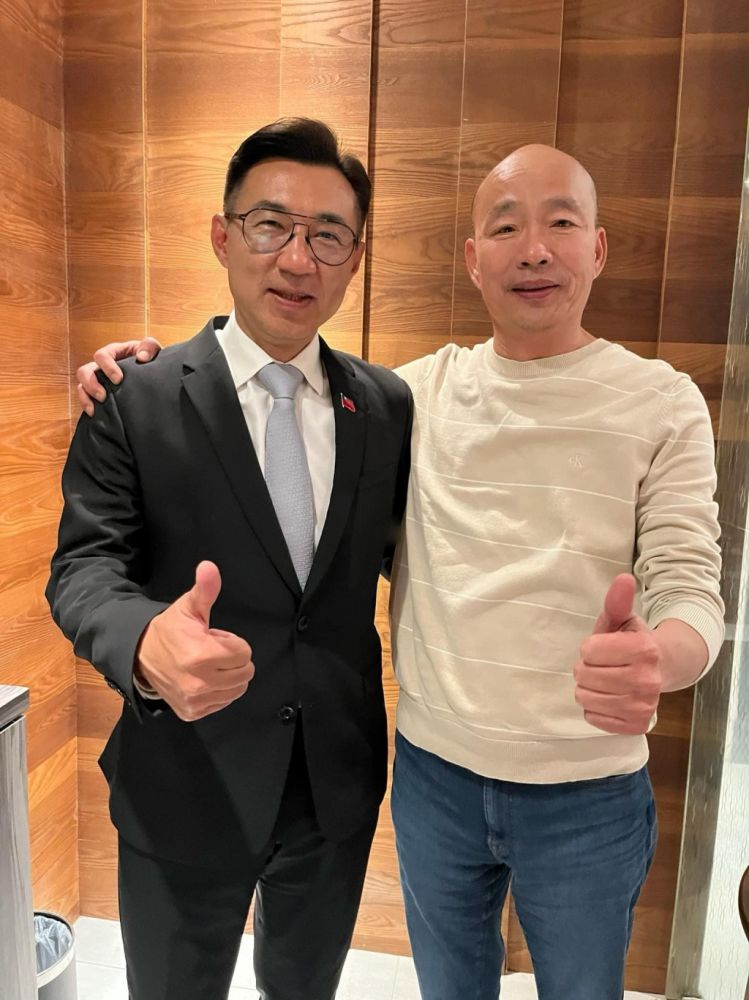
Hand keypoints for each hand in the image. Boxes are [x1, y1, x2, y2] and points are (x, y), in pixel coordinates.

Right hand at [76, 337, 161, 415]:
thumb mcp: (153, 350)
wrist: (155, 378)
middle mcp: (101, 366)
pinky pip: (85, 398)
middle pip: (85, 371)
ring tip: (96, 407)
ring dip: (86, 396)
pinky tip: (94, 413)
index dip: (107, 367)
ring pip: (82, 385)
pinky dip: (87, 405)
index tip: (119, 380)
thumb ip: (149, 347)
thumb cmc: (151, 361)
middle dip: (91, 384)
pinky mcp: (99, 393)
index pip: (101, 356)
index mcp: (113, 353)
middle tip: (103, 396)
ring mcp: (98, 380)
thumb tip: (141, 357)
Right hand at [136, 561, 253, 721]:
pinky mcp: (192, 712)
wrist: (141, 656)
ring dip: (228, 676)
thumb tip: (209, 566)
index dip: (232, 642)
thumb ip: (205, 589)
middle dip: (232, 659)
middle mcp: (199, 682)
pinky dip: (219, 691)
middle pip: (244, 672)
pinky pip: (223, 703)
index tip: (213, 637)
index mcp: (201, 655)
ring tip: (207, 664)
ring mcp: (195, 700)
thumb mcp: (189, 606)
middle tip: (211, 651)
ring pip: (237, 689)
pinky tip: (202, 678)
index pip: (244, 652)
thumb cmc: (170, 630)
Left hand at [573, 574, 661, 734]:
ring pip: (586, 698)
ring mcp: (643, 706)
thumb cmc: (634, 641)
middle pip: (584, 676)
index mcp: (644, 649)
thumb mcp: (624, 618)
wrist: (665, 668)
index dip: (590, 647)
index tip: (604, 647)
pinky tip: (610, 697)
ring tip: (605, 680)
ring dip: (588, 688)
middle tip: (603, 665)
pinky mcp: (636, 725)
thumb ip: (617, 601)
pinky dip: (595, 708)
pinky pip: (594, 718)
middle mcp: (647, 680)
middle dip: (586, 668)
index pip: (588, 650)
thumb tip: (623, 578)